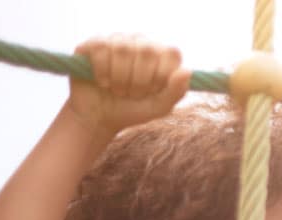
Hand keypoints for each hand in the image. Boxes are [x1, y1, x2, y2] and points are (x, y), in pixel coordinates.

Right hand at [68, 36, 190, 138]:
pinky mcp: (95, 43)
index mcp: (161, 55)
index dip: (162, 76)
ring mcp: (118, 40)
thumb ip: (176, 91)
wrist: (101, 117)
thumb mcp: (159, 107)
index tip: (153, 91)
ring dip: (120, 79)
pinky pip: (101, 49)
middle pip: (147, 50)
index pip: (171, 53)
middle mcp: (141, 42)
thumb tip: (186, 71)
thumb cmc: (134, 109)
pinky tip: (103, 82)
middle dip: (140, 81)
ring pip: (123, 49)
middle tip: (133, 94)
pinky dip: (103, 72)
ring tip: (118, 90)